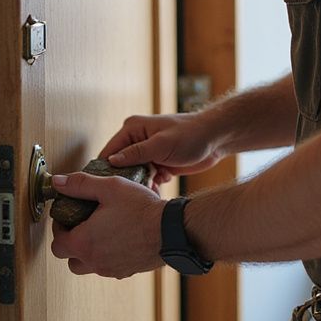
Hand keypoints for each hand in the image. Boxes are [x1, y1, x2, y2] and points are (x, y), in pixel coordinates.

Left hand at [49, 172, 163, 277]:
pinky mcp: (126, 271)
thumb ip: (81, 185)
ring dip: (88, 251)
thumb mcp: (109, 188)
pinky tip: (118, 237)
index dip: (58, 228)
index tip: (67, 216)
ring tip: (99, 231)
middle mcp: (95, 261)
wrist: (171, 230)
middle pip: (69, 260)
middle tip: (80, 225)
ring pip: (88, 266)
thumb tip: (58, 182)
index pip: (57, 244)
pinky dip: (106, 255)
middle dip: (71, 243)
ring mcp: (111, 269)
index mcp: (85, 242)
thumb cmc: (141, 209)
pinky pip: (107, 267)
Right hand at [99, 112, 224, 189]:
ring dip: (141, 183)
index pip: (110, 151)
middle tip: (133, 192)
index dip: (106, 169)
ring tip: (150, 189)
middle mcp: (137, 140)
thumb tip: (111, 160)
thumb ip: (136, 153)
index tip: (105, 188)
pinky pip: (147, 178)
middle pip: (120, 165)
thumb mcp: (161, 145)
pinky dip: (153, 184)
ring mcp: (148, 152)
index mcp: (133, 129)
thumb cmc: (190, 135)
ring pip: (134, 174)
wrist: (215, 139)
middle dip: (127, 179)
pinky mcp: (158, 163)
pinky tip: (161, 185)